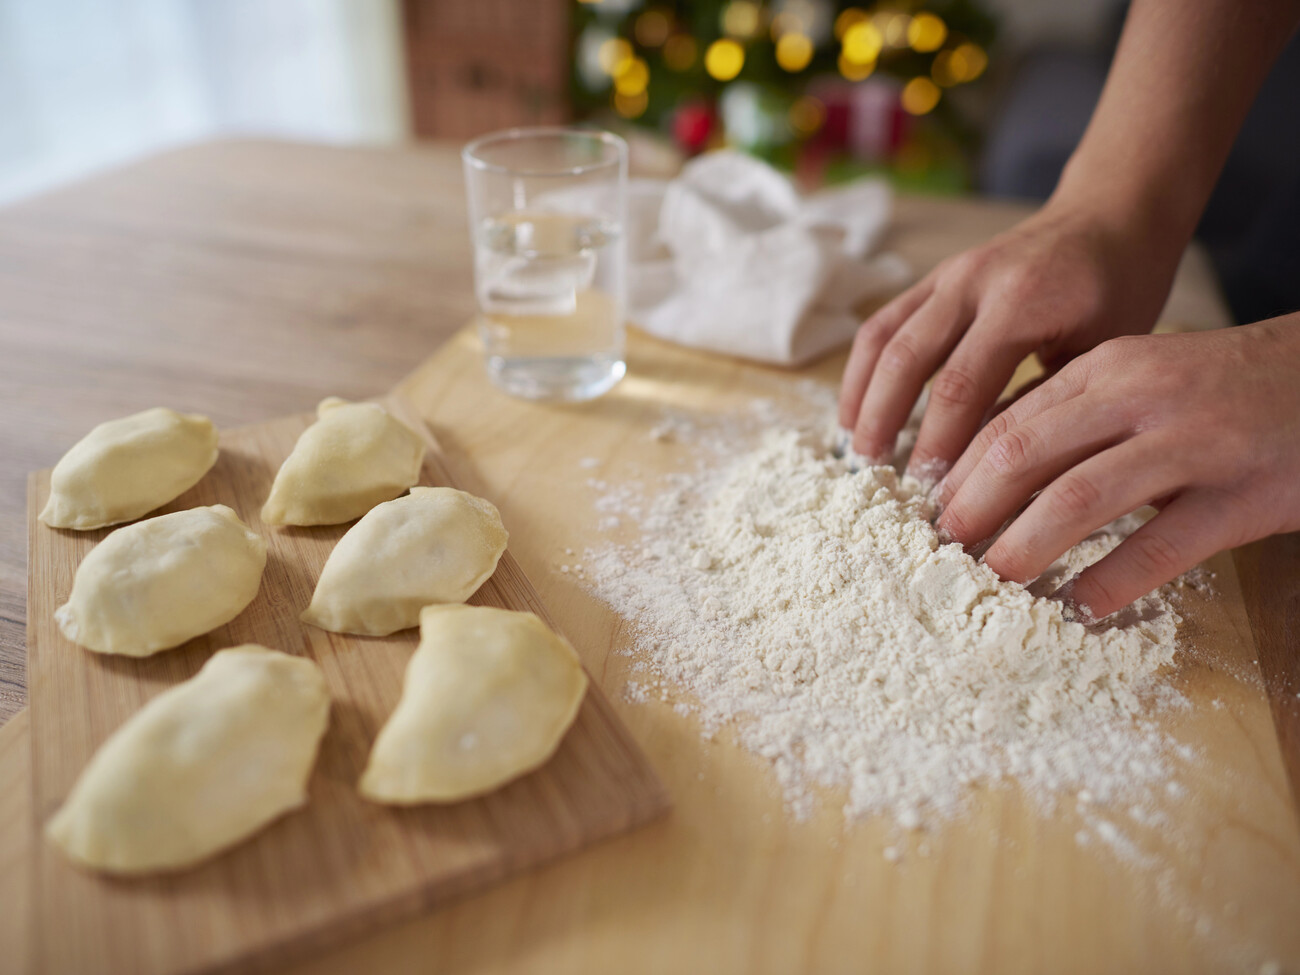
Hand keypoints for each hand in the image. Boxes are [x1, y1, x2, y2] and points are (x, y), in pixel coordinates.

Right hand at [838, 197, 1182, 477]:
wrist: (1111, 215)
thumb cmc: (1119, 291)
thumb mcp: (1102, 353)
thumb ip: (1044, 404)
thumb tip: (995, 475)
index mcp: (1022, 301)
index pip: (961, 386)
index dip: (939, 445)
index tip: (933, 495)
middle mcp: (974, 281)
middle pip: (909, 363)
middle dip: (889, 427)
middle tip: (886, 482)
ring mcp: (947, 275)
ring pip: (883, 342)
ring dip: (864, 401)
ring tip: (859, 454)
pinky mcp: (933, 278)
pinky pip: (882, 325)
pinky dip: (861, 372)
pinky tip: (854, 414)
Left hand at [933, 316, 1299, 619]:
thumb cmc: (1216, 389)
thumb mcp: (1137, 379)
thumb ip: (1070, 414)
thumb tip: (983, 467)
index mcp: (1106, 368)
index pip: (1008, 423)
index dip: (959, 475)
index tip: (928, 515)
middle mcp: (1141, 397)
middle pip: (1026, 457)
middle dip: (974, 511)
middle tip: (944, 554)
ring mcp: (1193, 444)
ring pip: (1079, 500)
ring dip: (1025, 549)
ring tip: (996, 584)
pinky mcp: (1242, 495)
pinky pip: (1159, 547)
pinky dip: (1110, 582)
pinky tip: (1080, 607)